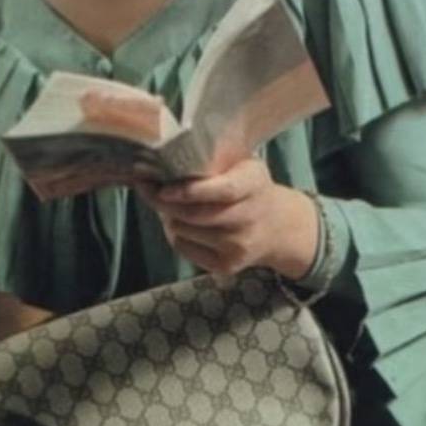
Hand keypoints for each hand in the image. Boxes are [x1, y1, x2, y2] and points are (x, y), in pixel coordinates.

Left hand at [134, 157, 319, 280]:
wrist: (277, 228)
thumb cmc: (248, 189)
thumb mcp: (241, 166)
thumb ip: (211, 162)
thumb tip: (160, 160)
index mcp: (254, 184)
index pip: (223, 191)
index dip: (190, 191)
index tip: (162, 188)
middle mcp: (250, 217)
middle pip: (196, 215)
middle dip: (165, 203)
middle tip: (149, 190)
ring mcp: (239, 245)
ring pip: (185, 231)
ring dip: (170, 218)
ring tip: (172, 207)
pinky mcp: (227, 266)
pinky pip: (185, 249)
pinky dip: (176, 236)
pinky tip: (184, 226)